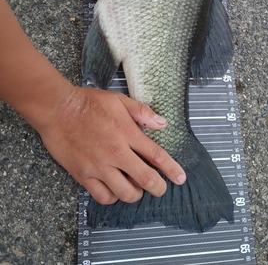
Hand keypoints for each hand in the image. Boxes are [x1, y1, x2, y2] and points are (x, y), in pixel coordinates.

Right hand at [38, 86, 185, 204]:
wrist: (58, 109)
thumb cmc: (87, 102)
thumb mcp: (119, 100)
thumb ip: (142, 112)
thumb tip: (162, 123)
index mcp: (127, 134)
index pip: (157, 156)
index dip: (172, 169)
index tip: (180, 177)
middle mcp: (116, 153)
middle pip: (145, 179)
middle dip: (158, 188)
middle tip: (160, 188)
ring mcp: (99, 166)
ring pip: (125, 193)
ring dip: (135, 193)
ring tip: (135, 187)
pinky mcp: (84, 175)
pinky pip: (103, 196)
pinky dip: (112, 197)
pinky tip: (115, 190)